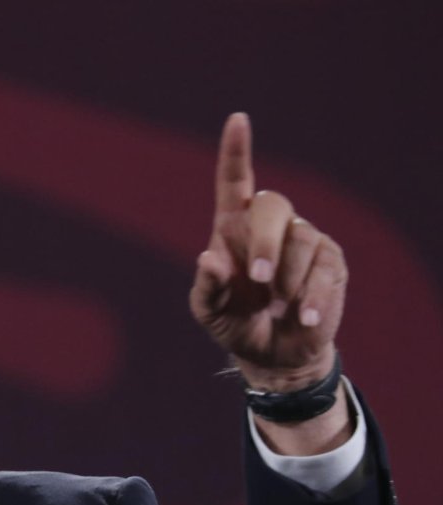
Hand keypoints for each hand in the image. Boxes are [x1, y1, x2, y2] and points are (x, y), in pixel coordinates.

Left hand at [190, 113, 346, 392]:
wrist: (273, 352)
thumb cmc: (233, 322)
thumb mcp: (209, 310)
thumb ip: (206, 286)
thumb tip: (206, 259)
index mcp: (232, 227)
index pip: (234, 181)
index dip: (236, 151)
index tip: (237, 119)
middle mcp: (268, 225)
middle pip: (272, 206)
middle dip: (265, 243)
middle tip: (258, 281)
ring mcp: (304, 239)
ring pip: (302, 240)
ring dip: (288, 279)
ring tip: (279, 308)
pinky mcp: (331, 261)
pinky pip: (325, 270)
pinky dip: (312, 298)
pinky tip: (304, 318)